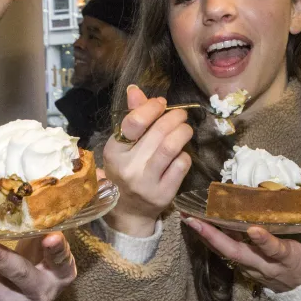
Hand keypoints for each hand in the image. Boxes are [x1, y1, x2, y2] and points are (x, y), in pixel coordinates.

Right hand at [101, 85, 193, 236]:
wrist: (129, 211)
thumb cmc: (126, 171)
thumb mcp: (122, 146)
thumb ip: (131, 117)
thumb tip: (135, 89)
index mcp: (114, 151)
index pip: (133, 122)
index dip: (152, 107)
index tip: (162, 104)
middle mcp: (128, 167)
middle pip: (157, 132)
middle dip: (174, 117)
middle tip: (180, 115)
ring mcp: (146, 182)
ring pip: (171, 147)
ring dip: (183, 132)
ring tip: (186, 129)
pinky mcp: (163, 193)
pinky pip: (181, 165)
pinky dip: (185, 155)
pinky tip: (181, 154)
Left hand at [181, 212, 300, 292]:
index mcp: (287, 260)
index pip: (274, 251)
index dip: (264, 242)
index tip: (253, 229)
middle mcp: (264, 265)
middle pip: (236, 253)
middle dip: (215, 238)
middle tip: (196, 221)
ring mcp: (251, 267)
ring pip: (225, 252)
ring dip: (206, 236)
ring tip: (188, 217)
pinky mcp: (243, 264)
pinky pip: (223, 251)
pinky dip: (209, 238)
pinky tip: (195, 222)